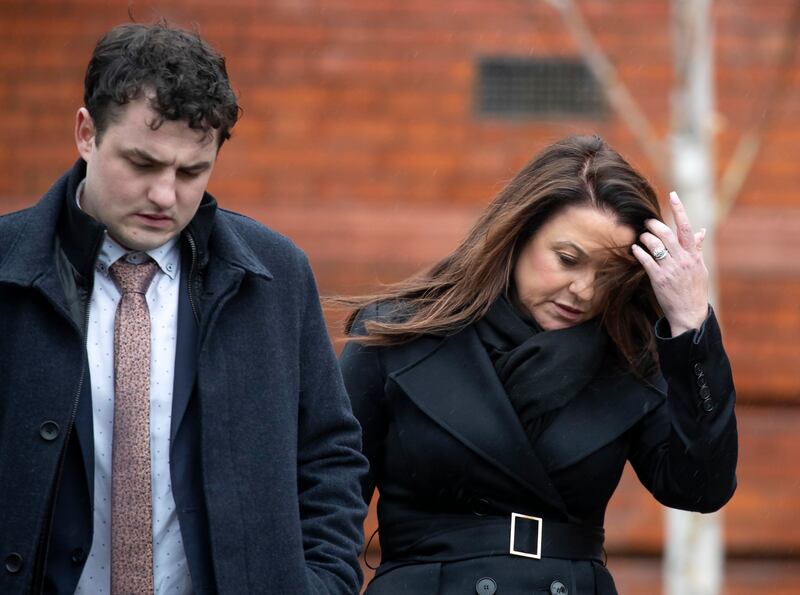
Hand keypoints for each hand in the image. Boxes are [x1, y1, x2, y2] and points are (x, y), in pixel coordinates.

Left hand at [632, 191, 709, 335]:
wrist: (690, 314)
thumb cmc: (695, 290)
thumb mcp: (700, 268)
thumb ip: (697, 248)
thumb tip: (701, 231)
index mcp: (693, 255)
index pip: (686, 228)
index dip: (679, 210)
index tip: (673, 195)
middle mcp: (682, 260)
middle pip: (666, 234)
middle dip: (654, 224)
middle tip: (648, 222)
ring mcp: (670, 269)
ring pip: (655, 245)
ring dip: (645, 237)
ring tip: (642, 237)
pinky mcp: (659, 279)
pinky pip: (646, 260)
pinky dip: (639, 252)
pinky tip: (635, 249)